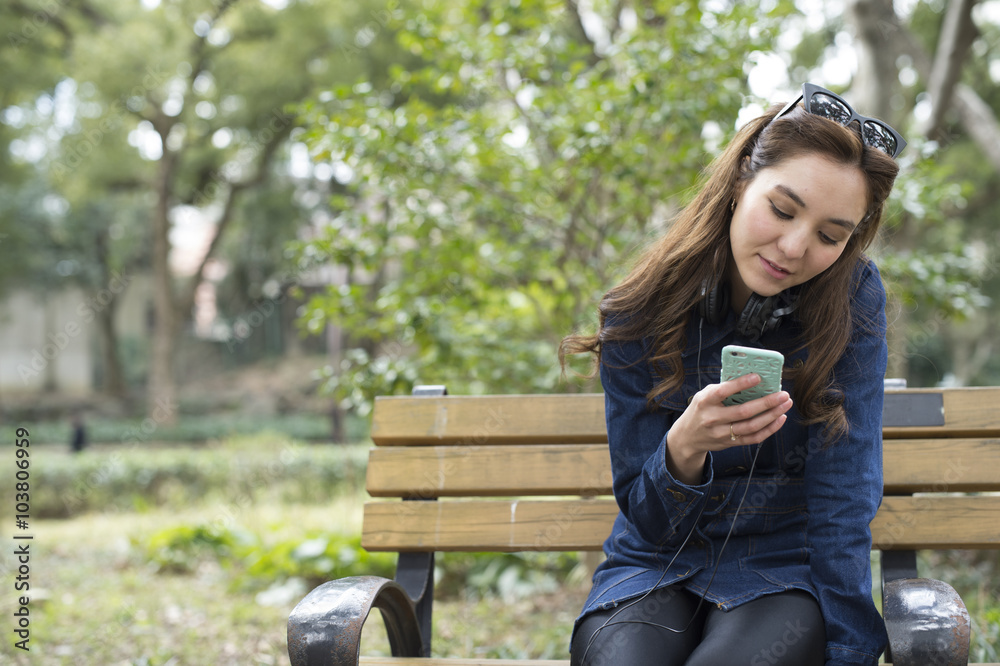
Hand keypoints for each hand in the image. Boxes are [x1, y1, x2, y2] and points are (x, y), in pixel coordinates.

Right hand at [665, 373, 792, 483]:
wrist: (687, 437)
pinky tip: (779, 419)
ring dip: (772, 415)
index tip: (758, 377)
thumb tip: (751, 381)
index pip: (723, 392)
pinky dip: (769, 429)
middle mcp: (713, 418)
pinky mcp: (730, 443)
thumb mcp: (704, 396)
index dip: (741, 384)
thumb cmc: (700, 410)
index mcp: (705, 401)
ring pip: (752, 426)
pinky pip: (754, 438)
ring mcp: (722, 433)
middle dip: (766, 402)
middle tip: (783, 394)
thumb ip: (723, 389)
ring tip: (785, 404)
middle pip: (743, 412)